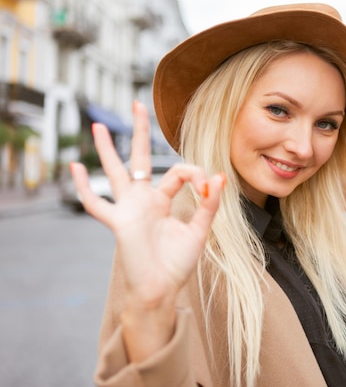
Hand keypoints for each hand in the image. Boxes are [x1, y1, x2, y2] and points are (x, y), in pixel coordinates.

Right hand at [70, 101, 224, 360]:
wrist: (162, 289)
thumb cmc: (178, 263)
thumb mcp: (199, 231)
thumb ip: (209, 205)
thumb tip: (219, 177)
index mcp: (164, 199)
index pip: (179, 171)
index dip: (196, 174)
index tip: (208, 189)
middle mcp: (144, 199)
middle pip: (140, 158)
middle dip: (140, 132)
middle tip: (137, 105)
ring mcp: (129, 208)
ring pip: (115, 172)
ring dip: (108, 149)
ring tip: (99, 126)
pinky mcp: (118, 222)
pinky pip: (96, 204)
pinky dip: (85, 187)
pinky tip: (76, 166)